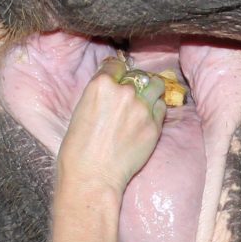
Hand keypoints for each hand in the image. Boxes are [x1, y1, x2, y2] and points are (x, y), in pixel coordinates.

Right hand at [56, 57, 165, 193]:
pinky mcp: (155, 125)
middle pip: (139, 75)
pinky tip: (147, 118)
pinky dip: (156, 110)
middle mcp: (125, 92)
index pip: (117, 65)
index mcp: (101, 84)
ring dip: (151, 91)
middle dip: (136, 82)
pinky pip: (162, 108)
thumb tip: (113, 88)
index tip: (119, 77)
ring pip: (156, 87)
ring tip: (146, 101)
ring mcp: (142, 108)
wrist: (93, 176)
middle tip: (134, 92)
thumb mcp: (81, 110)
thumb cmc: (78, 148)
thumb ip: (101, 95)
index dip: (118, 72)